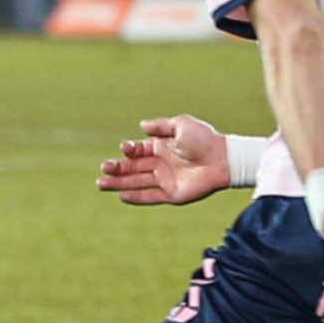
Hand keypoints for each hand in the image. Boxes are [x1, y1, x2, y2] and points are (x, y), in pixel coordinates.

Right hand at [97, 115, 229, 205]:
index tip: (125, 148)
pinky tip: (122, 196)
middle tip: (103, 168)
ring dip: (119, 183)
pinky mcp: (172, 194)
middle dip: (117, 168)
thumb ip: (161, 126)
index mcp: (161, 147)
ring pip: (136, 183)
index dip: (129, 150)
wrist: (222, 159)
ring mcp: (165, 180)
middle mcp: (160, 164)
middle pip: (132, 168)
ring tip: (101, 184)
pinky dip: (136, 197)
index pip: (137, 150)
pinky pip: (150, 197)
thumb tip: (141, 125)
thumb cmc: (204, 139)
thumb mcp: (182, 125)